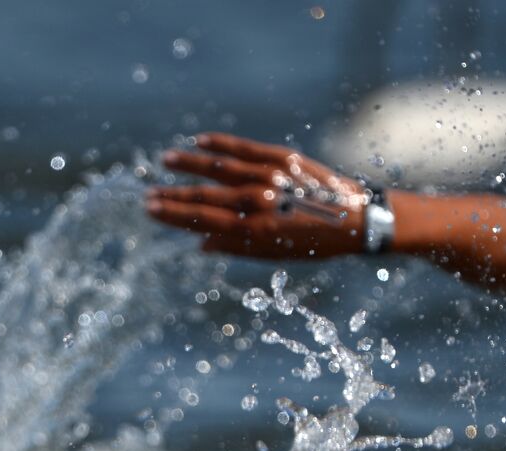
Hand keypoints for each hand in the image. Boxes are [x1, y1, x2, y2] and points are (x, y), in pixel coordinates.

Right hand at [146, 133, 369, 258]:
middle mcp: (259, 201)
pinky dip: (221, 145)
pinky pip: (245, 149)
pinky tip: (200, 141)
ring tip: (166, 160)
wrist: (358, 218)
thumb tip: (201, 245)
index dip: (174, 215)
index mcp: (255, 229)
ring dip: (190, 164)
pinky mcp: (283, 158)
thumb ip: (236, 247)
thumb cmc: (314, 242)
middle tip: (148, 194)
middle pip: (205, 196)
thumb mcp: (275, 254)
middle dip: (173, 195)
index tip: (151, 209)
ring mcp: (270, 176)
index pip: (203, 220)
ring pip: (220, 168)